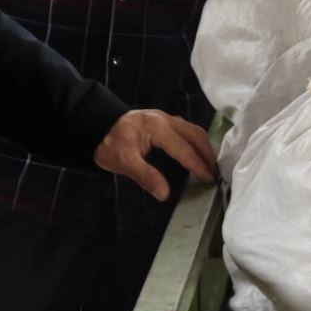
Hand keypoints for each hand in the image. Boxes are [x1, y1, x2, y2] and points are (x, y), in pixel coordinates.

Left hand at [94, 108, 216, 199]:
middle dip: (207, 153)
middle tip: (215, 172)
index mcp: (158, 129)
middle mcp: (166, 119)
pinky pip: (185, 128)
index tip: (209, 179)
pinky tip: (195, 151)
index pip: (184, 149)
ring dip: (203, 145)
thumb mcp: (124, 162)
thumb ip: (146, 176)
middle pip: (195, 134)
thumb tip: (165, 194)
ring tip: (209, 163)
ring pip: (192, 129)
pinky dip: (194, 140)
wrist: (95, 124)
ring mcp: (164, 117)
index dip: (198, 165)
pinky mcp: (161, 119)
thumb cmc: (109, 144)